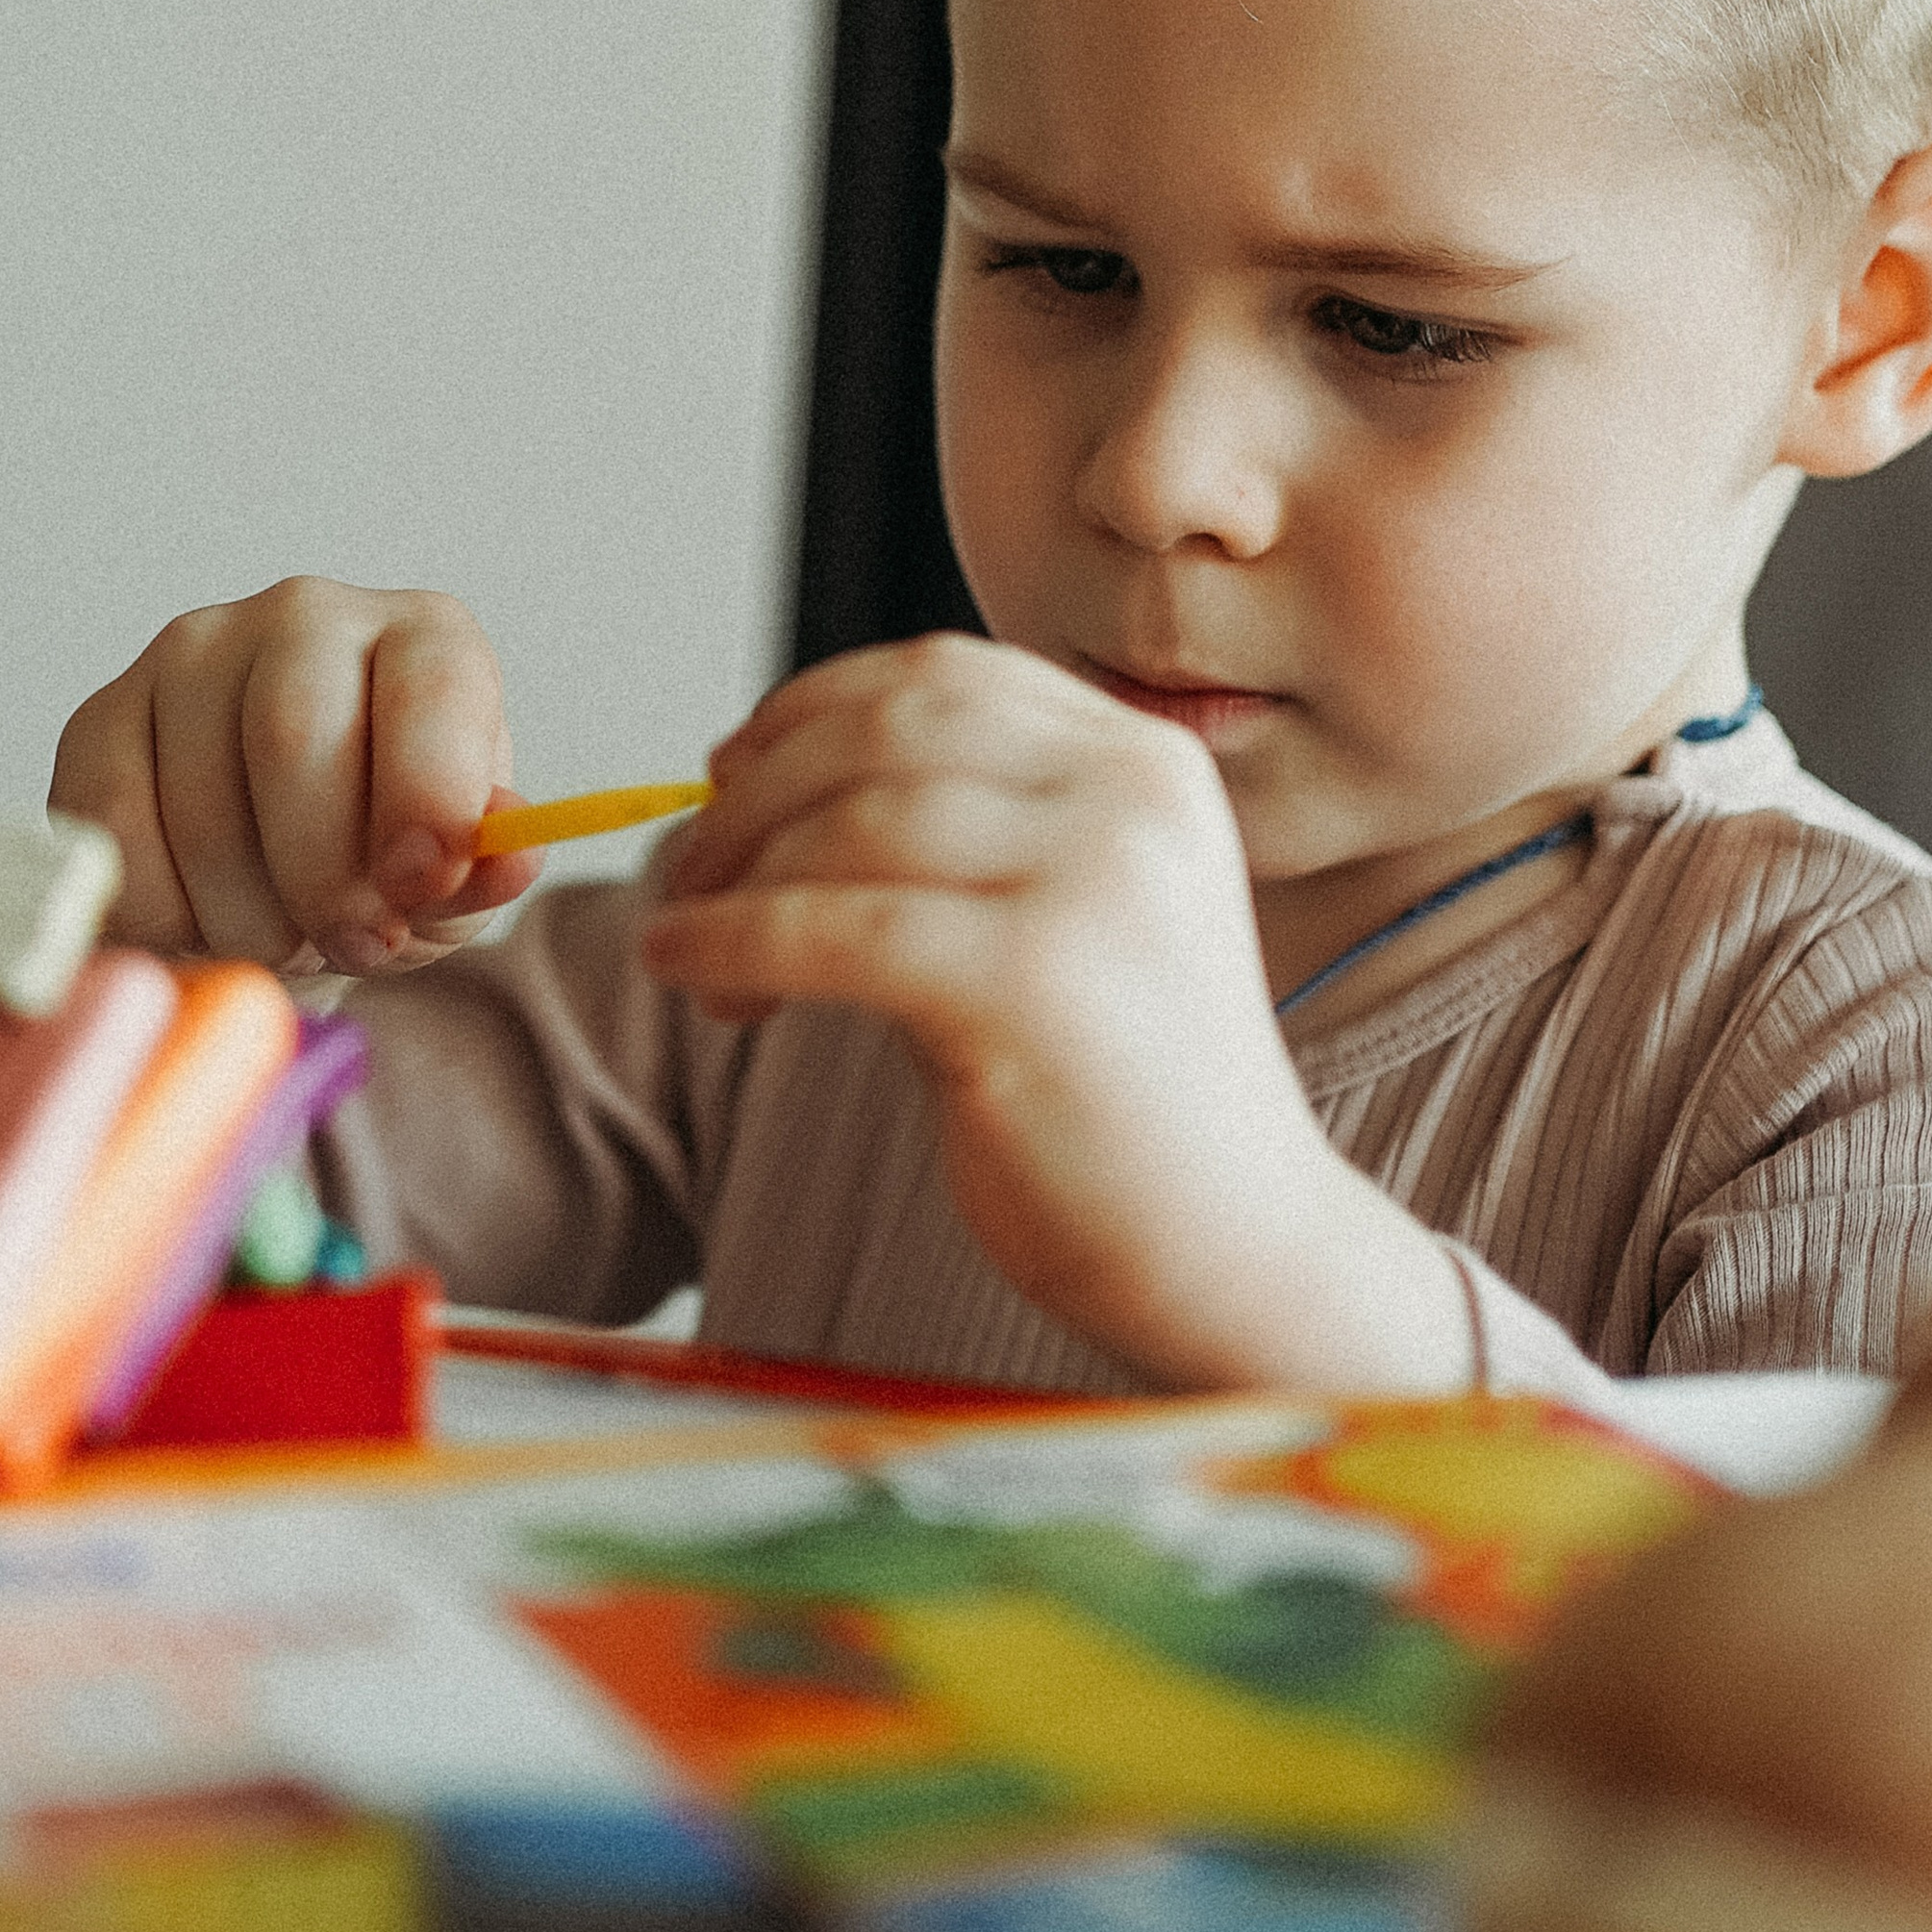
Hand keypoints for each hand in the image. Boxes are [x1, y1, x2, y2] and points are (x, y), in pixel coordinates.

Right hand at [49, 578, 542, 975]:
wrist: (279, 869)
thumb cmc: (381, 857)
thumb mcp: (451, 878)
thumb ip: (478, 871)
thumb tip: (506, 858)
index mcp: (425, 638)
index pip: (429, 690)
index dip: (424, 796)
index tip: (419, 886)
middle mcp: (307, 616)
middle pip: (292, 737)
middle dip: (321, 876)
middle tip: (348, 942)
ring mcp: (193, 655)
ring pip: (201, 804)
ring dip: (249, 915)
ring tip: (283, 936)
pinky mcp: (100, 717)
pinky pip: (115, 833)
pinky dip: (166, 915)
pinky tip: (206, 921)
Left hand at [642, 633, 1466, 1388]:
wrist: (1241, 1255)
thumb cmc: (1129, 1105)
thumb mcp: (1067, 918)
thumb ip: (959, 840)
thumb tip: (765, 788)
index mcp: (1145, 764)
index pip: (944, 676)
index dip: (810, 709)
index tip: (730, 769)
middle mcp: (1132, 797)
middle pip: (886, 730)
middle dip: (756, 793)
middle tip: (690, 870)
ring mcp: (1095, 881)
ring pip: (850, 821)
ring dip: (733, 875)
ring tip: (692, 945)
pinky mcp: (1036, 981)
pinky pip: (836, 930)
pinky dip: (734, 941)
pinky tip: (693, 972)